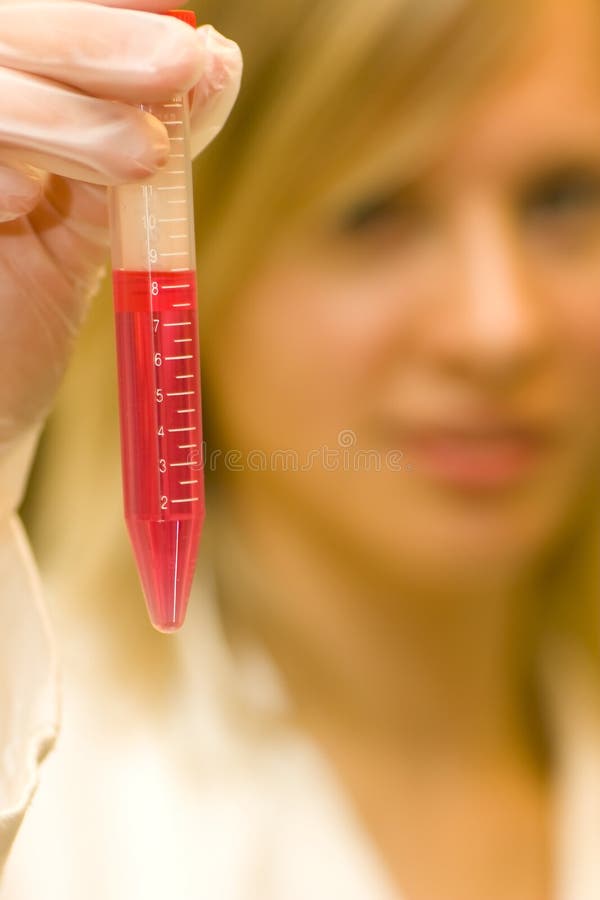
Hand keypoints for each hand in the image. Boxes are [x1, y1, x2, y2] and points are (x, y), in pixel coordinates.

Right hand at [0, 0, 241, 454]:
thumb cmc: (29, 306)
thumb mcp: (102, 215)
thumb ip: (151, 143)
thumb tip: (217, 60)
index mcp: (5, 101)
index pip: (45, 28)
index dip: (104, 23)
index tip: (187, 48)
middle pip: (6, 33)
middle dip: (91, 47)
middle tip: (176, 69)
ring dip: (64, 118)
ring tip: (142, 157)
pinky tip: (28, 201)